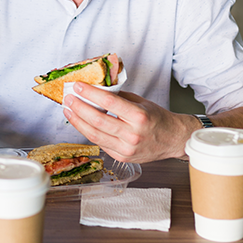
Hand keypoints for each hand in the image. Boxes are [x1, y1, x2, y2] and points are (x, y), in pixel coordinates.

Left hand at [62, 83, 195, 162]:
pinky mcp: (122, 157)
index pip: (109, 102)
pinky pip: (100, 143)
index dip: (90, 93)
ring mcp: (127, 148)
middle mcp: (133, 134)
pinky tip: (80, 122)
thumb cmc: (157, 119)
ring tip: (69, 110)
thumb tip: (96, 88)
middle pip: (98, 120)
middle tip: (69, 98)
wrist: (174, 140)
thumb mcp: (141, 102)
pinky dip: (88, 131)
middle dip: (79, 108)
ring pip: (95, 134)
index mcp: (139, 116)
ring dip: (78, 121)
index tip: (78, 86)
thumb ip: (119, 96)